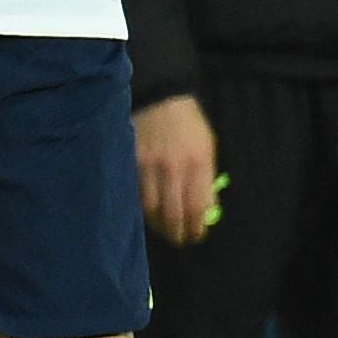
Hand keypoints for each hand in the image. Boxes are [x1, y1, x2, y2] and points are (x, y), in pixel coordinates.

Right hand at [134, 94, 218, 247]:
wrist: (159, 98)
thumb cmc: (188, 125)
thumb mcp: (207, 148)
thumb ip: (206, 180)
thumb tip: (204, 213)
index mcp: (198, 163)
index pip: (197, 208)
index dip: (196, 228)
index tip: (196, 236)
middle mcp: (173, 168)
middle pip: (173, 214)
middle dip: (177, 234)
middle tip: (179, 240)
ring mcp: (149, 167)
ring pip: (151, 210)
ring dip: (158, 225)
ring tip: (163, 229)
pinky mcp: (130, 164)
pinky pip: (135, 196)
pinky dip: (142, 209)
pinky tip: (148, 212)